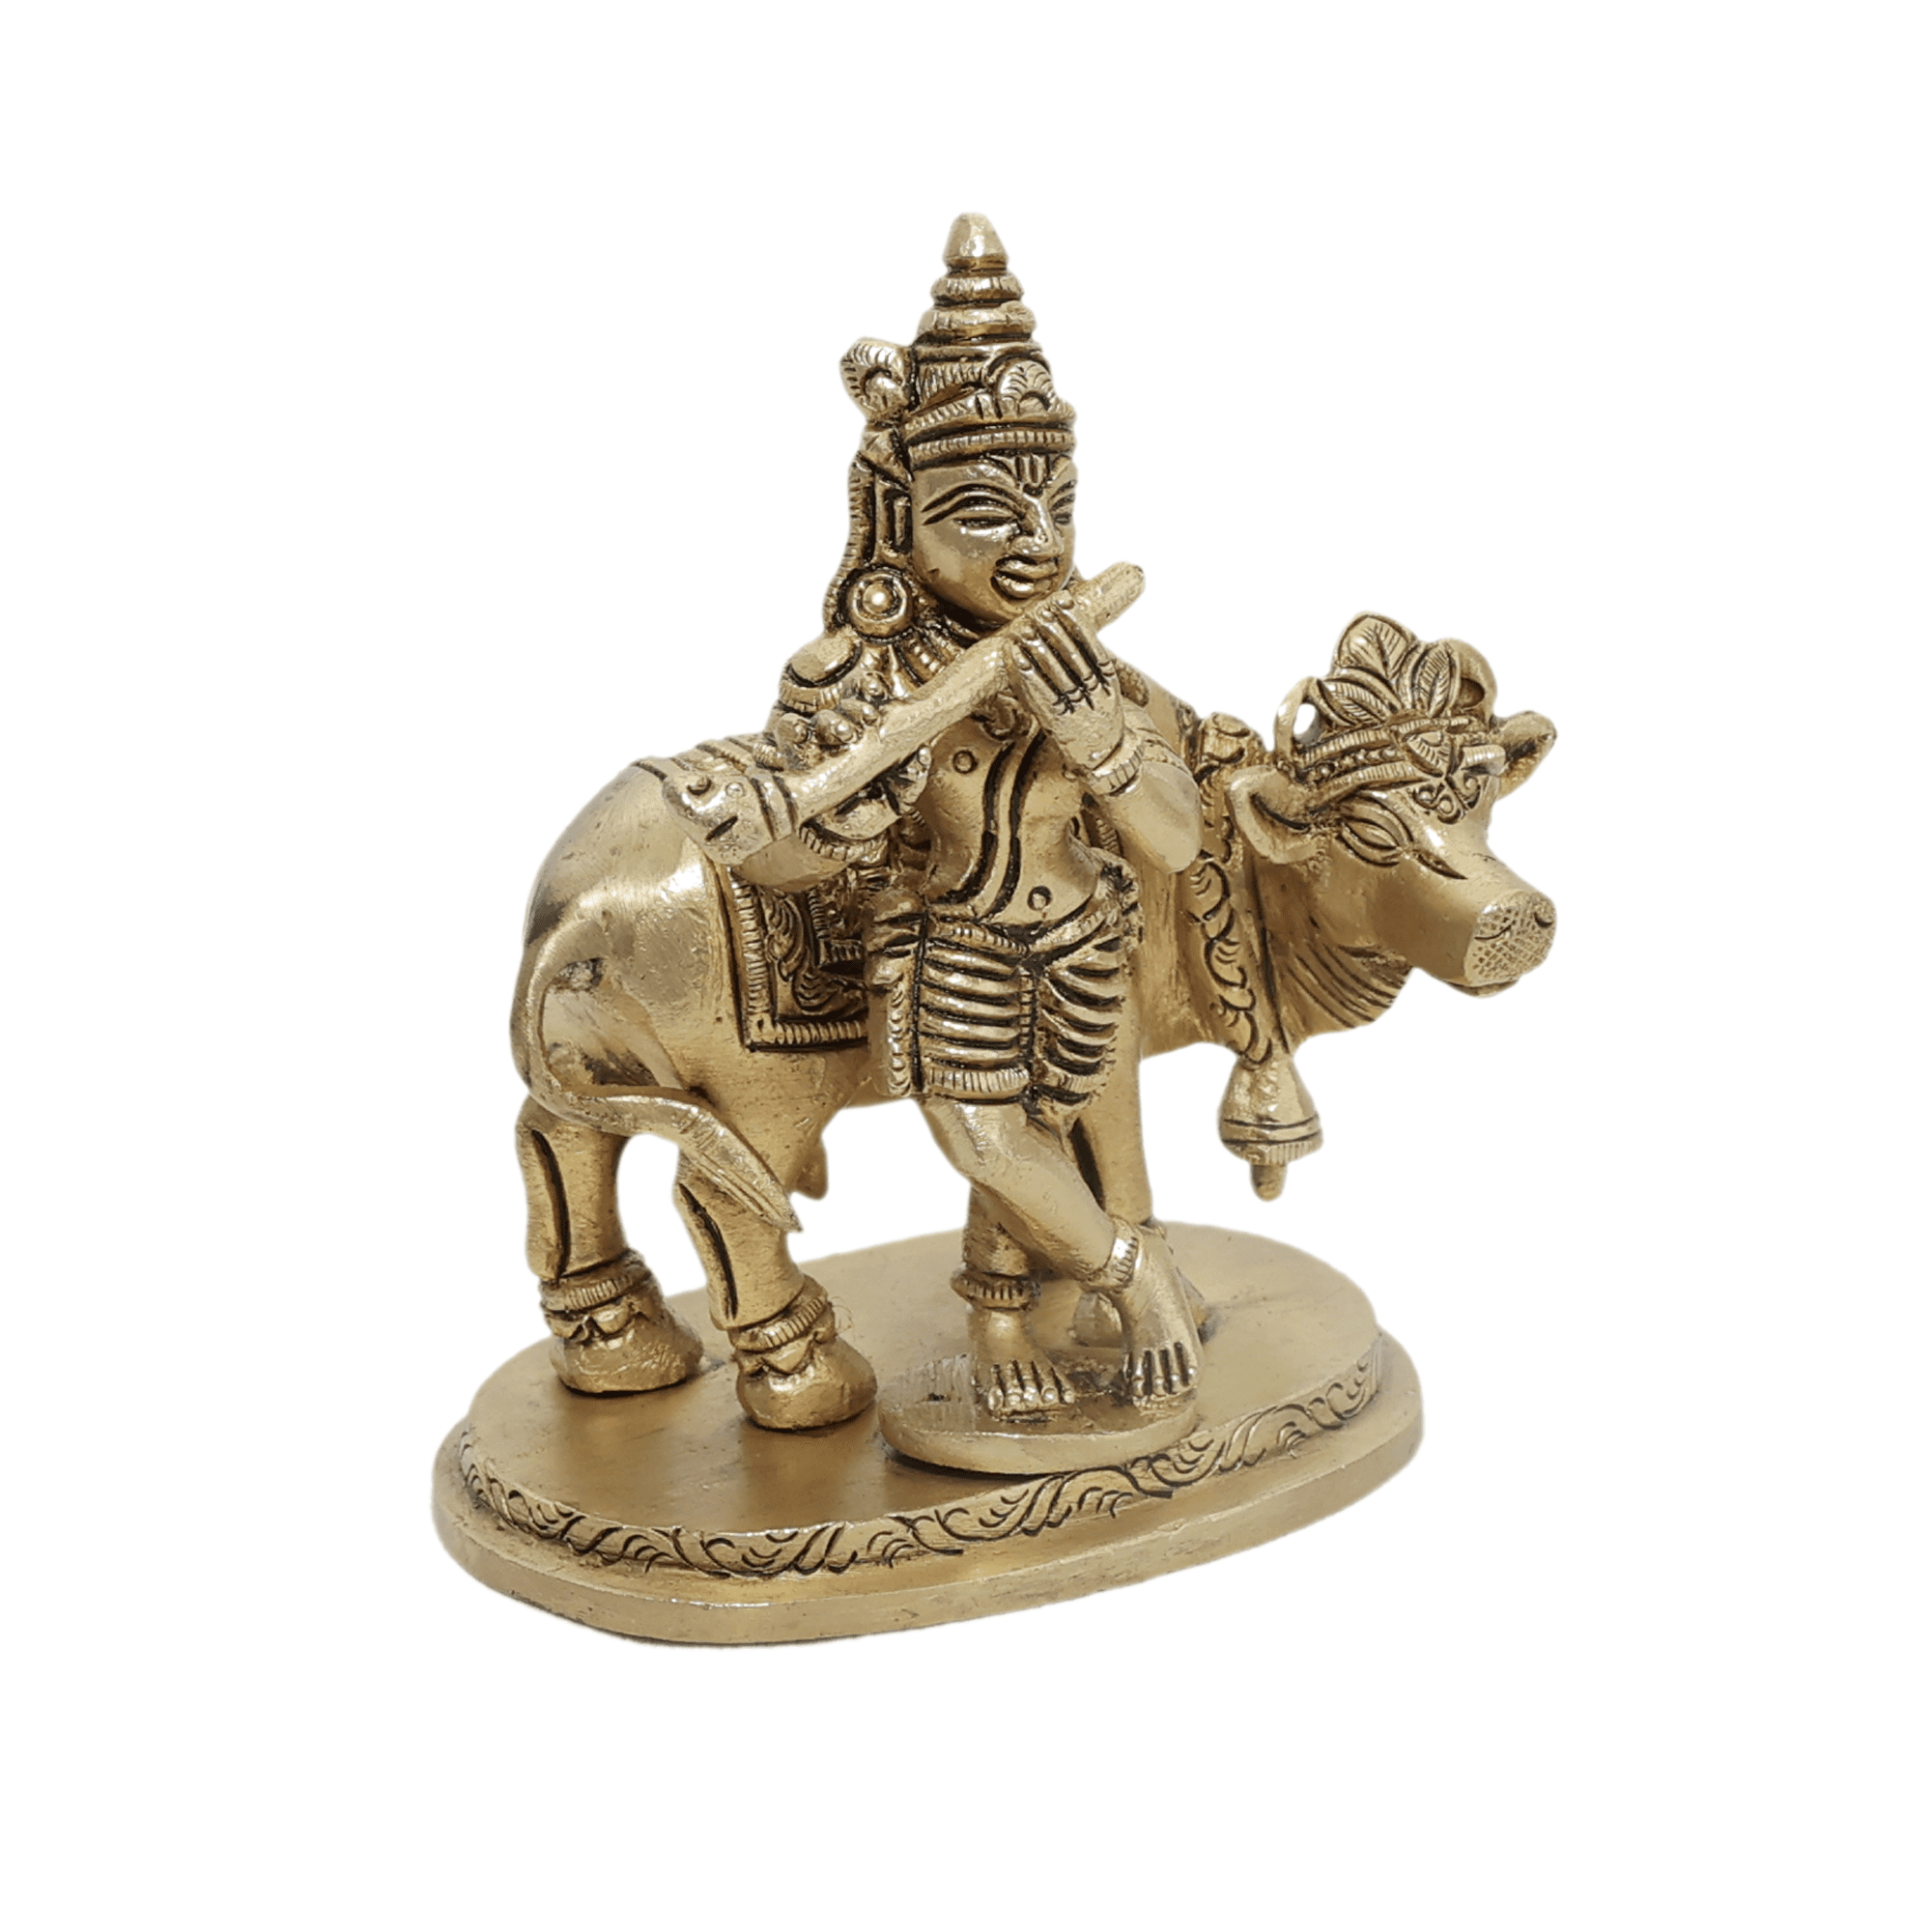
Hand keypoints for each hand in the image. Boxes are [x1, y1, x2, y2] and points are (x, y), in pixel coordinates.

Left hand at [1006, 595, 1126, 771]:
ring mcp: (1079, 710)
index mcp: (1108, 683)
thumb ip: (1090, 666)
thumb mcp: (1105, 691)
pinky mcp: (1060, 725)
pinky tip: (1015, 658)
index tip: (1062, 601)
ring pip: (1057, 674)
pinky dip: (1028, 676)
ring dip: (1037, 651)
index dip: (1076, 622)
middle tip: (1036, 611)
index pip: (1092, 645)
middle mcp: (1096, 694)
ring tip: (1022, 630)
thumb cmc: (1100, 722)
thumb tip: (1070, 633)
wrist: (1108, 760)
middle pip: (1073, 657)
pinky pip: (1042, 697)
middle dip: (1054, 631)